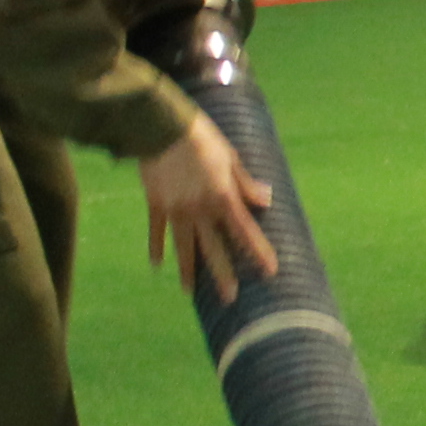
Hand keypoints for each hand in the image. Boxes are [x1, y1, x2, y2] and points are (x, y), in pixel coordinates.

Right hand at [143, 113, 277, 300]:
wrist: (161, 126)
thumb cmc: (201, 137)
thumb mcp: (231, 157)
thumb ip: (246, 184)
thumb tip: (266, 201)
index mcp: (222, 197)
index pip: (244, 231)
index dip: (257, 251)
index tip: (269, 271)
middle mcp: (200, 210)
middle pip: (214, 248)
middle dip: (223, 274)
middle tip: (230, 298)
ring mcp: (176, 210)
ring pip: (184, 247)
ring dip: (188, 270)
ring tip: (189, 292)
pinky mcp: (156, 204)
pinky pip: (156, 231)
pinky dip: (156, 246)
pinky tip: (157, 264)